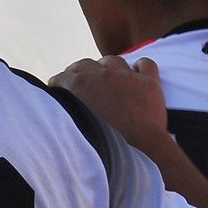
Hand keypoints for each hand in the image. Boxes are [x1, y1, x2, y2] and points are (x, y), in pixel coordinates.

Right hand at [51, 54, 167, 141]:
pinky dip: (140, 68)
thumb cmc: (107, 144)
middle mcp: (103, 74)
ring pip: (113, 61)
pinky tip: (138, 73)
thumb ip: (70, 111)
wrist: (141, 147)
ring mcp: (128, 76)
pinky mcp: (150, 82)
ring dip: (107, 67)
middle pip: (86, 64)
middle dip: (79, 72)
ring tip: (107, 77)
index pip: (64, 77)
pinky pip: (145, 64)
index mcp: (82, 85)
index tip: (57, 88)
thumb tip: (64, 109)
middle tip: (78, 82)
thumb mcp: (79, 126)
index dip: (59, 83)